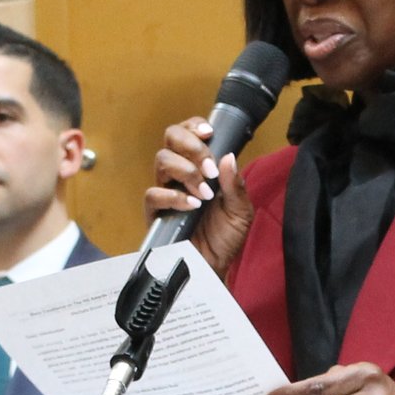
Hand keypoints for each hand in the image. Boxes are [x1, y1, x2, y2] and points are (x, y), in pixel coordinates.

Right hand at [149, 116, 254, 278]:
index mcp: (199, 167)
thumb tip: (228, 157)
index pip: (188, 133)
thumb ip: (236, 186)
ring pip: (162, 161)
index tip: (209, 132)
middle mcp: (180, 174)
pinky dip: (174, 196)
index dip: (194, 126)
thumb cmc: (225, 239)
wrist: (213, 268)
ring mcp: (165, 191)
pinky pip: (153, 194)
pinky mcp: (155, 212)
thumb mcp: (241, 212)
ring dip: (186, 171)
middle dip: (191, 146)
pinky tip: (192, 205)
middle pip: (170, 138)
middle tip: (209, 168)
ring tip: (204, 193)